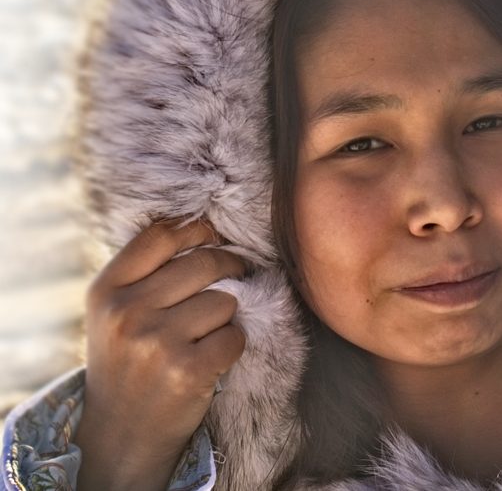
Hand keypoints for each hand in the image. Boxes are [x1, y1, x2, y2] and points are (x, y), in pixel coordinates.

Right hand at [75, 221, 246, 490]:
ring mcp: (157, 341)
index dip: (199, 230)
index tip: (216, 236)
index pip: (161, 235)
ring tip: (205, 333)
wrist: (121, 431)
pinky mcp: (188, 369)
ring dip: (226, 316)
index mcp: (106, 290)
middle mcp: (127, 312)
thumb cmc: (127, 360)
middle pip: (204, 263)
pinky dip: (232, 345)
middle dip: (229, 268)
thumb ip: (147, 271)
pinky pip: (235, 336)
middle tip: (236, 276)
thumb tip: (207, 228)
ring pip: (224, 301)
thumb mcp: (115, 312)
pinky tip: (211, 358)